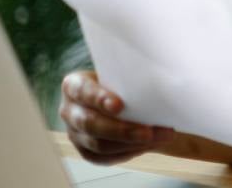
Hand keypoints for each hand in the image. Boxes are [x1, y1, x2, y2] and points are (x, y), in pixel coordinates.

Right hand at [59, 70, 175, 165]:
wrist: (122, 98)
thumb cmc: (123, 80)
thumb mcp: (123, 72)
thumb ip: (131, 75)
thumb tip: (161, 76)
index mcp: (74, 85)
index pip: (83, 91)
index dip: (99, 99)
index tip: (119, 105)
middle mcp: (70, 110)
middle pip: (91, 124)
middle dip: (122, 130)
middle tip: (148, 132)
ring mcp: (75, 133)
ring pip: (99, 145)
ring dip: (132, 143)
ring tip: (159, 137)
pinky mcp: (86, 150)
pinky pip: (105, 157)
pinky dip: (129, 152)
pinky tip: (149, 145)